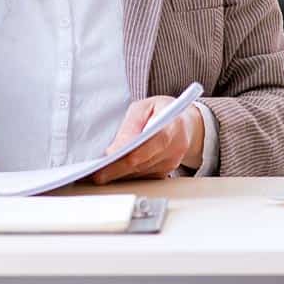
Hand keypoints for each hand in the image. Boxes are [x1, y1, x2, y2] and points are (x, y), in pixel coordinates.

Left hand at [89, 97, 203, 184]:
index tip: (108, 158)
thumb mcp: (145, 107)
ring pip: (141, 173)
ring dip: (119, 175)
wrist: (186, 123)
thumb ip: (131, 125)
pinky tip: (113, 175)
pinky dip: (127, 176)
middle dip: (117, 169)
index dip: (128, 153)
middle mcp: (175, 147)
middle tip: (97, 174)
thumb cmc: (164, 110)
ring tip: (99, 175)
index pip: (149, 144)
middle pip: (142, 163)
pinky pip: (144, 176)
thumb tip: (117, 147)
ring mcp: (172, 162)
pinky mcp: (166, 171)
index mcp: (172, 126)